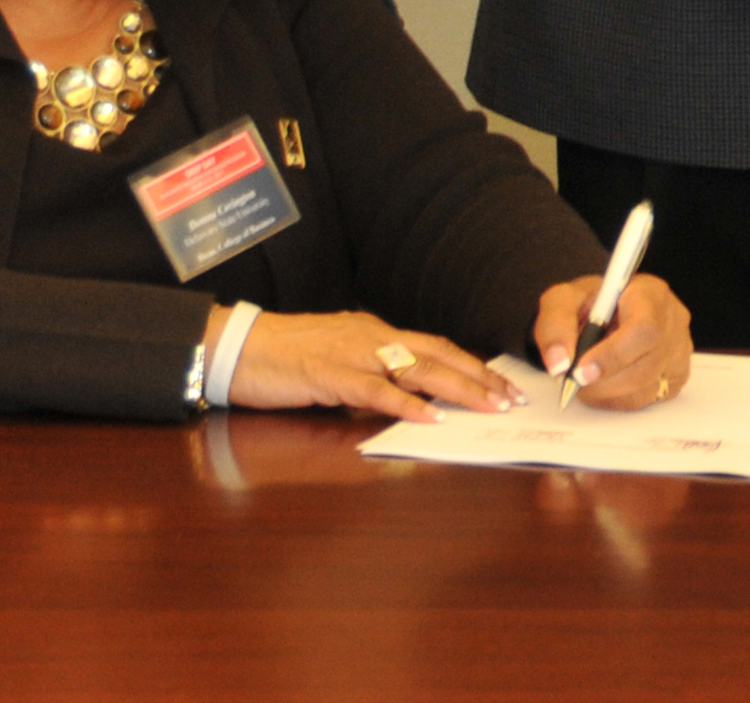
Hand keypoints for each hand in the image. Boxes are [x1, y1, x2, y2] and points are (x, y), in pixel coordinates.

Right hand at [224, 309, 518, 423]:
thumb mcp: (335, 362)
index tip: (502, 385)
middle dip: (479, 378)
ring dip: (458, 388)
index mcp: (373, 333)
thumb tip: (400, 399)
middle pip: (438, 355)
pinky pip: (375, 390)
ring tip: (489, 406)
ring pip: (417, 369)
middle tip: (512, 398)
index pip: (435, 347)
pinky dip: (407, 403)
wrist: (237, 346)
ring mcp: (351, 354)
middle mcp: (371, 337)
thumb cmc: (281, 357)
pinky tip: (431, 416)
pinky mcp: (329, 375)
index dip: (471, 365)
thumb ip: (368, 377)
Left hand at [531, 273, 691, 409]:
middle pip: (646, 365)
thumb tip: (560, 364)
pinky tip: (603, 386)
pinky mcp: (676, 376)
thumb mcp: (563, 300)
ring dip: (607, 394)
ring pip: (646, 388)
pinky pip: (647, 400)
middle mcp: (673, 321)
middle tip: (574, 381)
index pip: (643, 329)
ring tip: (585, 382)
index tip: (581, 370)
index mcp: (650, 292)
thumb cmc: (589, 305)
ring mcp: (679, 351)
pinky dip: (617, 400)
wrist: (602, 314)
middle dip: (603, 381)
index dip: (613, 355)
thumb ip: (555, 325)